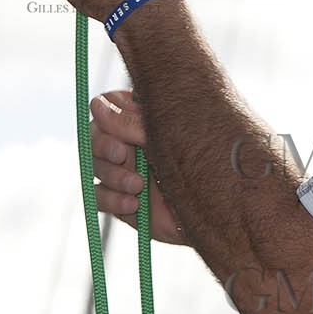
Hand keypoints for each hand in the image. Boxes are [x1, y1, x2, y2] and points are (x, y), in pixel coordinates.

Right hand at [90, 90, 187, 245]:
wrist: (217, 208)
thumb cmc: (200, 162)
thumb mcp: (165, 138)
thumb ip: (130, 122)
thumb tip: (96, 105)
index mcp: (138, 117)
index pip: (104, 107)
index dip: (105, 119)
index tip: (120, 131)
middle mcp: (126, 140)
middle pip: (94, 137)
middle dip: (104, 147)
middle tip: (123, 155)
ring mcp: (121, 170)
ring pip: (95, 167)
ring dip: (113, 175)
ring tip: (138, 185)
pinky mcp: (119, 198)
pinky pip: (98, 196)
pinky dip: (111, 199)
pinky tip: (133, 204)